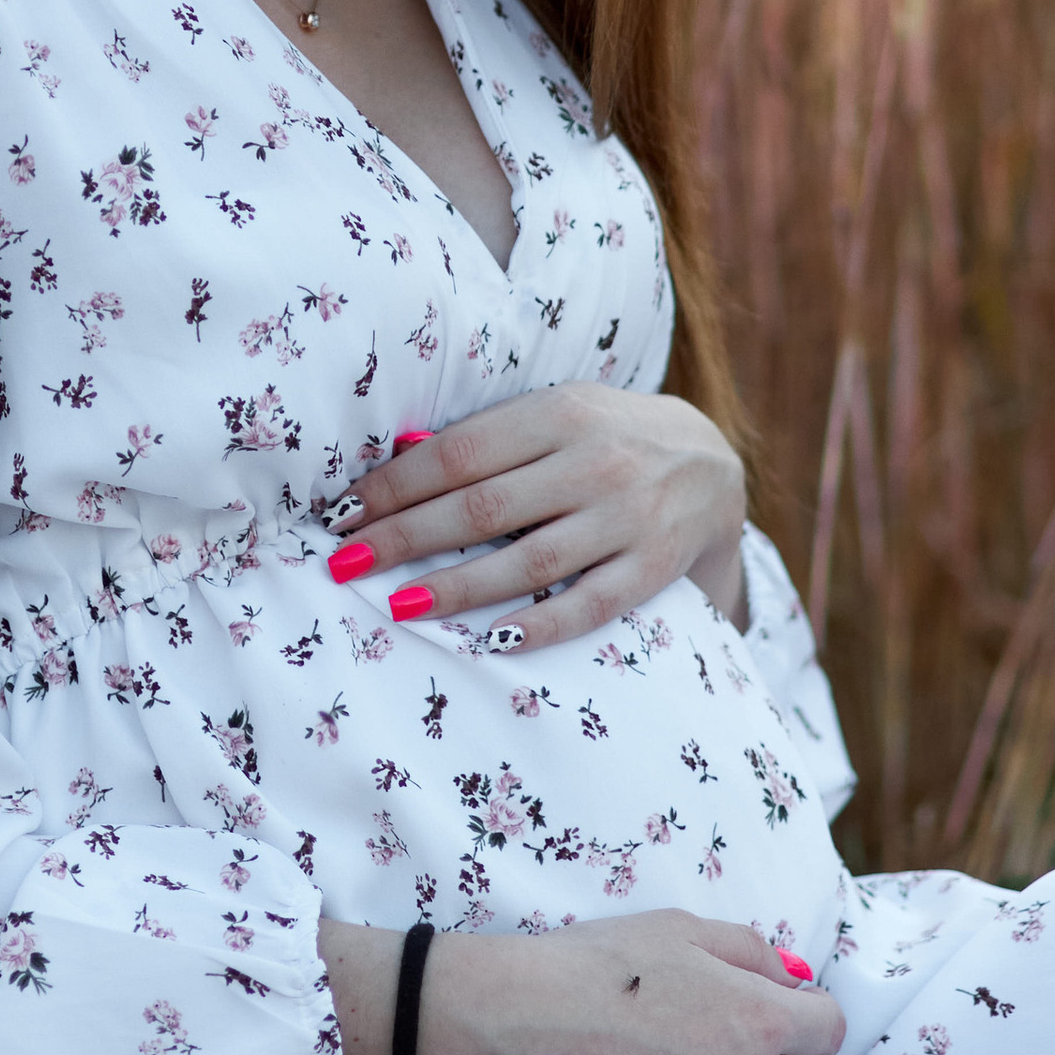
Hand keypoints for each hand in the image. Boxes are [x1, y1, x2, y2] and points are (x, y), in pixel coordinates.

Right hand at [318, 909, 841, 1054]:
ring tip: (707, 1050)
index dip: (809, 1006)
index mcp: (759, 1019)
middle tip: (742, 1021)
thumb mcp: (683, 929)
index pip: (830, 1027)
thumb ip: (751, 951)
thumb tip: (793, 978)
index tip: (779, 995)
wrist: (526, 1015)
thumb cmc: (605, 962)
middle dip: (793, 1050)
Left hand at [333, 385, 747, 651]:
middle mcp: (594, 462)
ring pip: (529, 561)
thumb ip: (487, 436)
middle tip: (345, 565)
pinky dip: (539, 625)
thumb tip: (397, 452)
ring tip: (399, 607)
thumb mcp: (555, 413)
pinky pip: (589, 604)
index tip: (341, 515)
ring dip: (458, 587)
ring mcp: (627, 517)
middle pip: (482, 508)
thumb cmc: (606, 437)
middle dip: (405, 538)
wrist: (712, 464)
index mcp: (559, 413)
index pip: (460, 453)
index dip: (395, 486)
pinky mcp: (652, 567)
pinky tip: (491, 642)